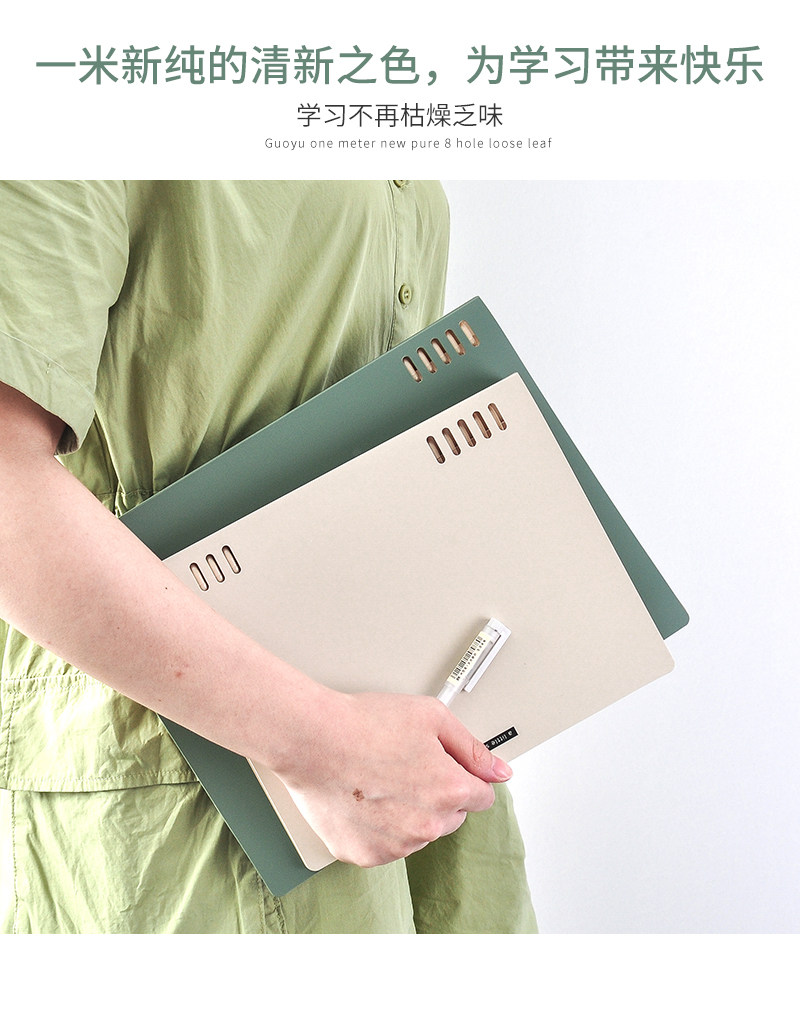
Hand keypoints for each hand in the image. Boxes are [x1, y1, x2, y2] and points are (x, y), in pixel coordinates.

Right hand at [269, 689, 512, 867]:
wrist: (311, 739)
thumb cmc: (365, 723)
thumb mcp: (431, 717)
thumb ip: (472, 748)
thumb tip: (500, 771)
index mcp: (450, 791)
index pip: (481, 796)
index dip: (464, 776)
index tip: (446, 767)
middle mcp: (428, 826)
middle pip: (451, 816)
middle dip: (437, 794)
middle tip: (404, 765)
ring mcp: (396, 845)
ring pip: (418, 832)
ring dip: (408, 812)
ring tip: (378, 778)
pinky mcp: (365, 855)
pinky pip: (386, 845)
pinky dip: (378, 827)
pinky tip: (363, 797)